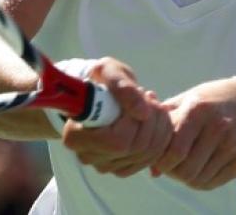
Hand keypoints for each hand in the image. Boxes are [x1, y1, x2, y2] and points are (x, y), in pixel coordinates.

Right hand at [62, 57, 172, 176]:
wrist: (97, 88)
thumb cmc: (99, 76)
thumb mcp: (108, 70)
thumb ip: (123, 87)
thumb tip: (143, 112)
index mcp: (76, 136)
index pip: (117, 141)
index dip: (135, 120)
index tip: (140, 94)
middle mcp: (88, 156)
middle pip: (134, 150)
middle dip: (152, 120)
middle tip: (150, 96)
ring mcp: (105, 164)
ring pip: (146, 156)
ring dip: (159, 126)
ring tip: (152, 103)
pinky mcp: (120, 166)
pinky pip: (150, 159)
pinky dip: (159, 137)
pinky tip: (154, 117)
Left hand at [152, 77, 235, 189]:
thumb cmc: (213, 101)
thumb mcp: (189, 100)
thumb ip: (166, 125)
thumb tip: (151, 165)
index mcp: (198, 109)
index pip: (174, 149)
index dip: (161, 160)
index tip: (158, 158)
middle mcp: (217, 127)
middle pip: (186, 169)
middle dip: (172, 171)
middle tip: (170, 164)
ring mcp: (233, 145)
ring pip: (198, 179)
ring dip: (186, 177)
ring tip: (184, 164)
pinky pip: (213, 182)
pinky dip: (201, 180)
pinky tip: (199, 167)